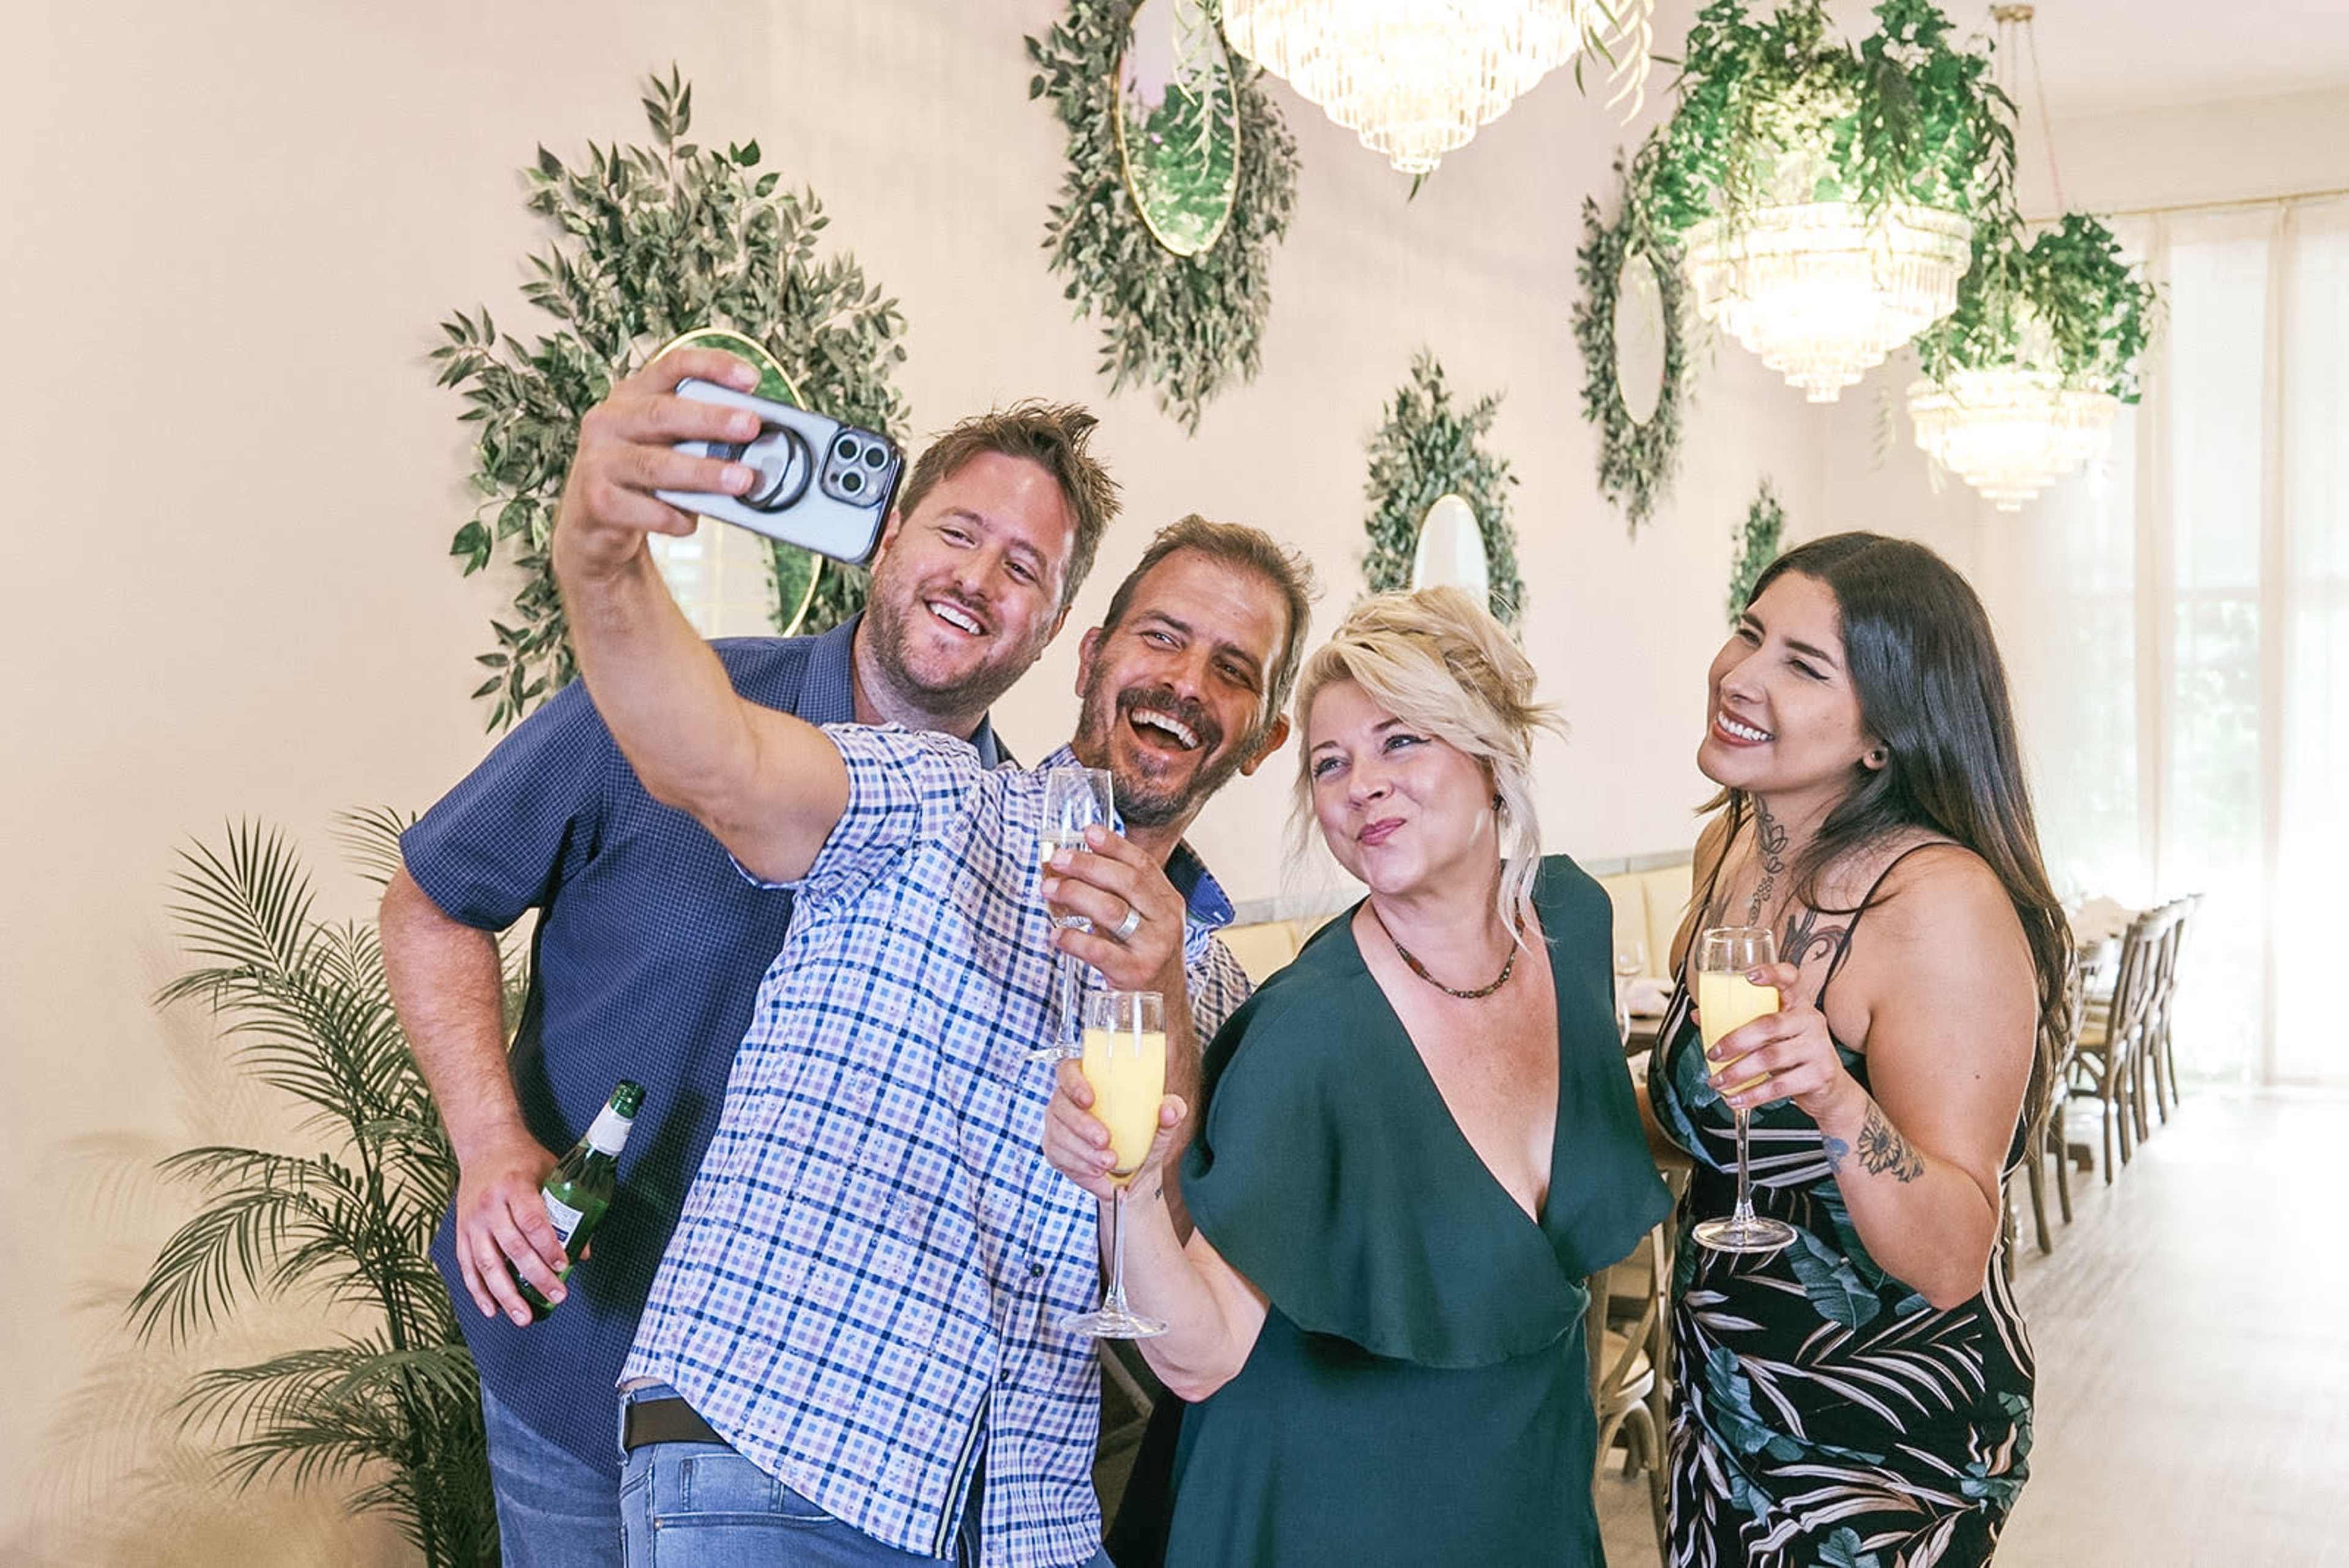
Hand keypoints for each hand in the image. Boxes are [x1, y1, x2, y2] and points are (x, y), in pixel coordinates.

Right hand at [452, 1127, 568, 1326]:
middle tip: (557, 1297)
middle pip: (513, 1248)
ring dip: (506, 1294)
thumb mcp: (552, 1172)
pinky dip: (479, 1291)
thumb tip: (583, 1250)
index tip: (563, 1266)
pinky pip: (468, 1267)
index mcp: (514, 1186)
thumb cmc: (523, 1159)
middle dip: (536, 1277)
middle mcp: (489, 1205)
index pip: (532, 1221)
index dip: (548, 1246)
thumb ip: (568, 1208)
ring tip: (525, 1317)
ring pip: (487, 1264)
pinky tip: (492, 1310)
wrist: (484, 1145)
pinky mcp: (461, 1232)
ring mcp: (472, 1221)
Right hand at [549, 348, 764, 582]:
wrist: (593, 525)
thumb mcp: (666, 446)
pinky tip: (690, 522)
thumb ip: (699, 438)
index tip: (750, 379)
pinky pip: (643, 509)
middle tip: (750, 426)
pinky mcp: (596, 500)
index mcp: (632, 396)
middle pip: (662, 414)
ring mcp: (598, 459)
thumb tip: (757, 445)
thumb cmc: (642, 479)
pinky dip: (672, 516)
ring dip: (702, 472)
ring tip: (741, 479)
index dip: (711, 367)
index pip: (671, 367)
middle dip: (711, 419)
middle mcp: (609, 420)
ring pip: (655, 464)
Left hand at [1041, 824, 1188, 993]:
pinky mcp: (1135, 972)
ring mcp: (1153, 947)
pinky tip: (1055, 935)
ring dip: (1075, 894)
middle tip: (1059, 859)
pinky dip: (1073, 940)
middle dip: (1088, 865)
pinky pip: (1099, 950)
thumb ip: (1122, 897)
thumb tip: (1076, 866)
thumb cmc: (1147, 959)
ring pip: (1111, 910)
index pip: (1142, 864)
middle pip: (1126, 881)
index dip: (1114, 845)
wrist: (1163, 1008)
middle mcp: (1165, 921)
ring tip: (1050, 889)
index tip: (1087, 832)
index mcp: (1168, 902)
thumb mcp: (1146, 922)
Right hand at [1043, 1057, 1186, 1201]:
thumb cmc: (1143, 1141)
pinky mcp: (1054, 1150)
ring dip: (1083, 1151)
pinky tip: (1098, 1173)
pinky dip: (1080, 1167)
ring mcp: (1057, 1126)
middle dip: (1082, 1125)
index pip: (1068, 1070)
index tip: (1090, 1099)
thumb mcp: (1161, 1128)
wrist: (1133, 1178)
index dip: (1074, 1082)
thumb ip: (1172, 1113)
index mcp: (1090, 1082)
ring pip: (1058, 1134)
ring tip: (1109, 1163)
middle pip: (1061, 1106)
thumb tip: (1169, 1108)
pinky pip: (1059, 1157)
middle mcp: (1067, 1101)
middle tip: (1105, 1140)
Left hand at [1704, 960, 1865, 1123]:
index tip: (1748, 975)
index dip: (1771, 973)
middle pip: (1769, 1024)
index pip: (1790, 978)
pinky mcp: (1820, 1074)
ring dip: (1738, 1072)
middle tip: (1713, 1054)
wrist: (1829, 1090)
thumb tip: (1700, 1016)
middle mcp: (1811, 1020)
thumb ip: (1740, 1022)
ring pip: (1771, 1057)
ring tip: (1718, 1081)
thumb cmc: (1794, 1055)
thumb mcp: (1772, 1035)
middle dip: (1734, 1041)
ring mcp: (1819, 1047)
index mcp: (1798, 1003)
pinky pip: (1780, 1085)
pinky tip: (1736, 1099)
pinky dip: (1753, 1095)